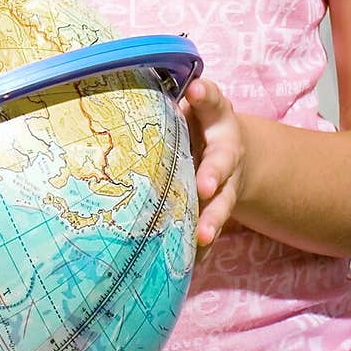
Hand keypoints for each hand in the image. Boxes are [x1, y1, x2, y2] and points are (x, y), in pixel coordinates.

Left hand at [180, 78, 246, 264]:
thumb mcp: (187, 107)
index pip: (213, 101)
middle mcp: (226, 152)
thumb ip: (165, 102)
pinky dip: (201, 248)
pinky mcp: (217, 210)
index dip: (205, 95)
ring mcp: (226, 184)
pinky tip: (192, 262)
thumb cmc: (195, 122)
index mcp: (217, 119)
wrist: (231, 153)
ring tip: (202, 236)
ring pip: (222, 202)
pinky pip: (210, 229)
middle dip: (214, 173)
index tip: (196, 90)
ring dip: (212, 218)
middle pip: (223, 162)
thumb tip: (119, 88)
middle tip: (205, 186)